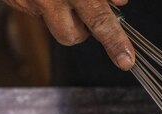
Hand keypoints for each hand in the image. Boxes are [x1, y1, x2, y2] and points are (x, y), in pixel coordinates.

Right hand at [4, 0, 134, 69]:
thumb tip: (118, 1)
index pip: (99, 19)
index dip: (114, 41)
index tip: (126, 59)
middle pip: (71, 35)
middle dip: (83, 31)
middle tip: (89, 13)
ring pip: (53, 24)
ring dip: (63, 15)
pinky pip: (35, 10)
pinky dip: (44, 1)